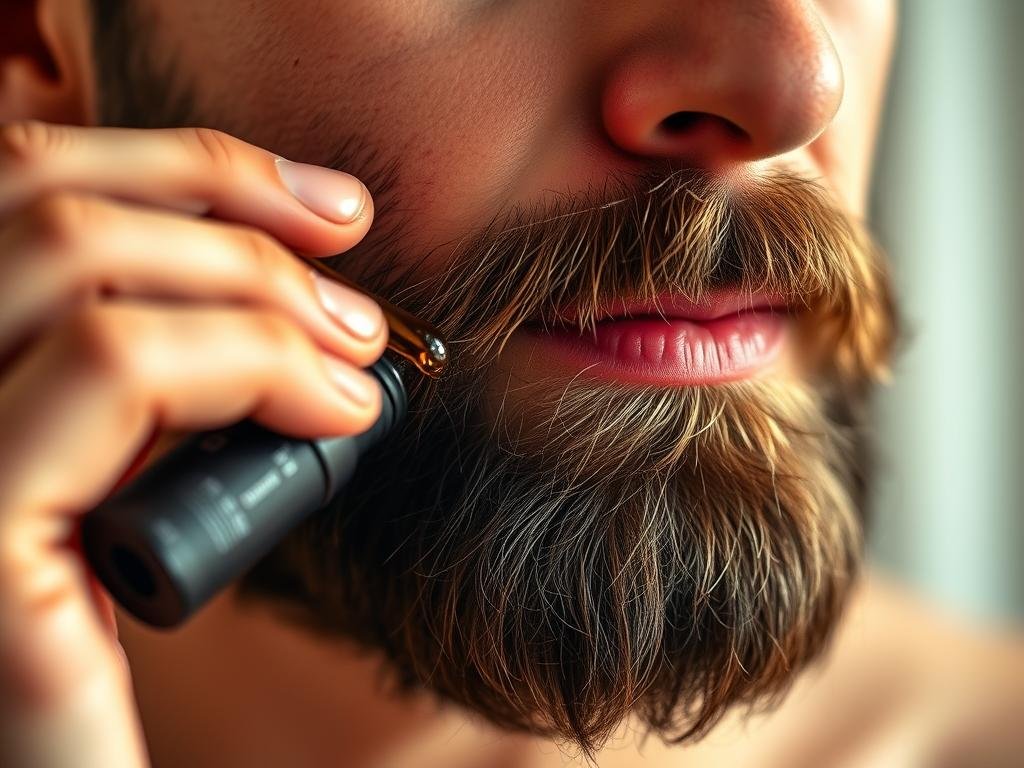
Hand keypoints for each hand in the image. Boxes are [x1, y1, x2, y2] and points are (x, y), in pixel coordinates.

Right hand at [0, 122, 386, 766]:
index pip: (23, 186)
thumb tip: (291, 281)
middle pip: (46, 205)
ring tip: (361, 357)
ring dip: (259, 287)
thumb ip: (163, 379)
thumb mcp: (136, 475)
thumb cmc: (117, 645)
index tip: (327, 208)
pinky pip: (114, 368)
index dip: (185, 166)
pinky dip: (251, 362)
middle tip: (359, 286)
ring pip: (80, 264)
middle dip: (235, 213)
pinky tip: (335, 413)